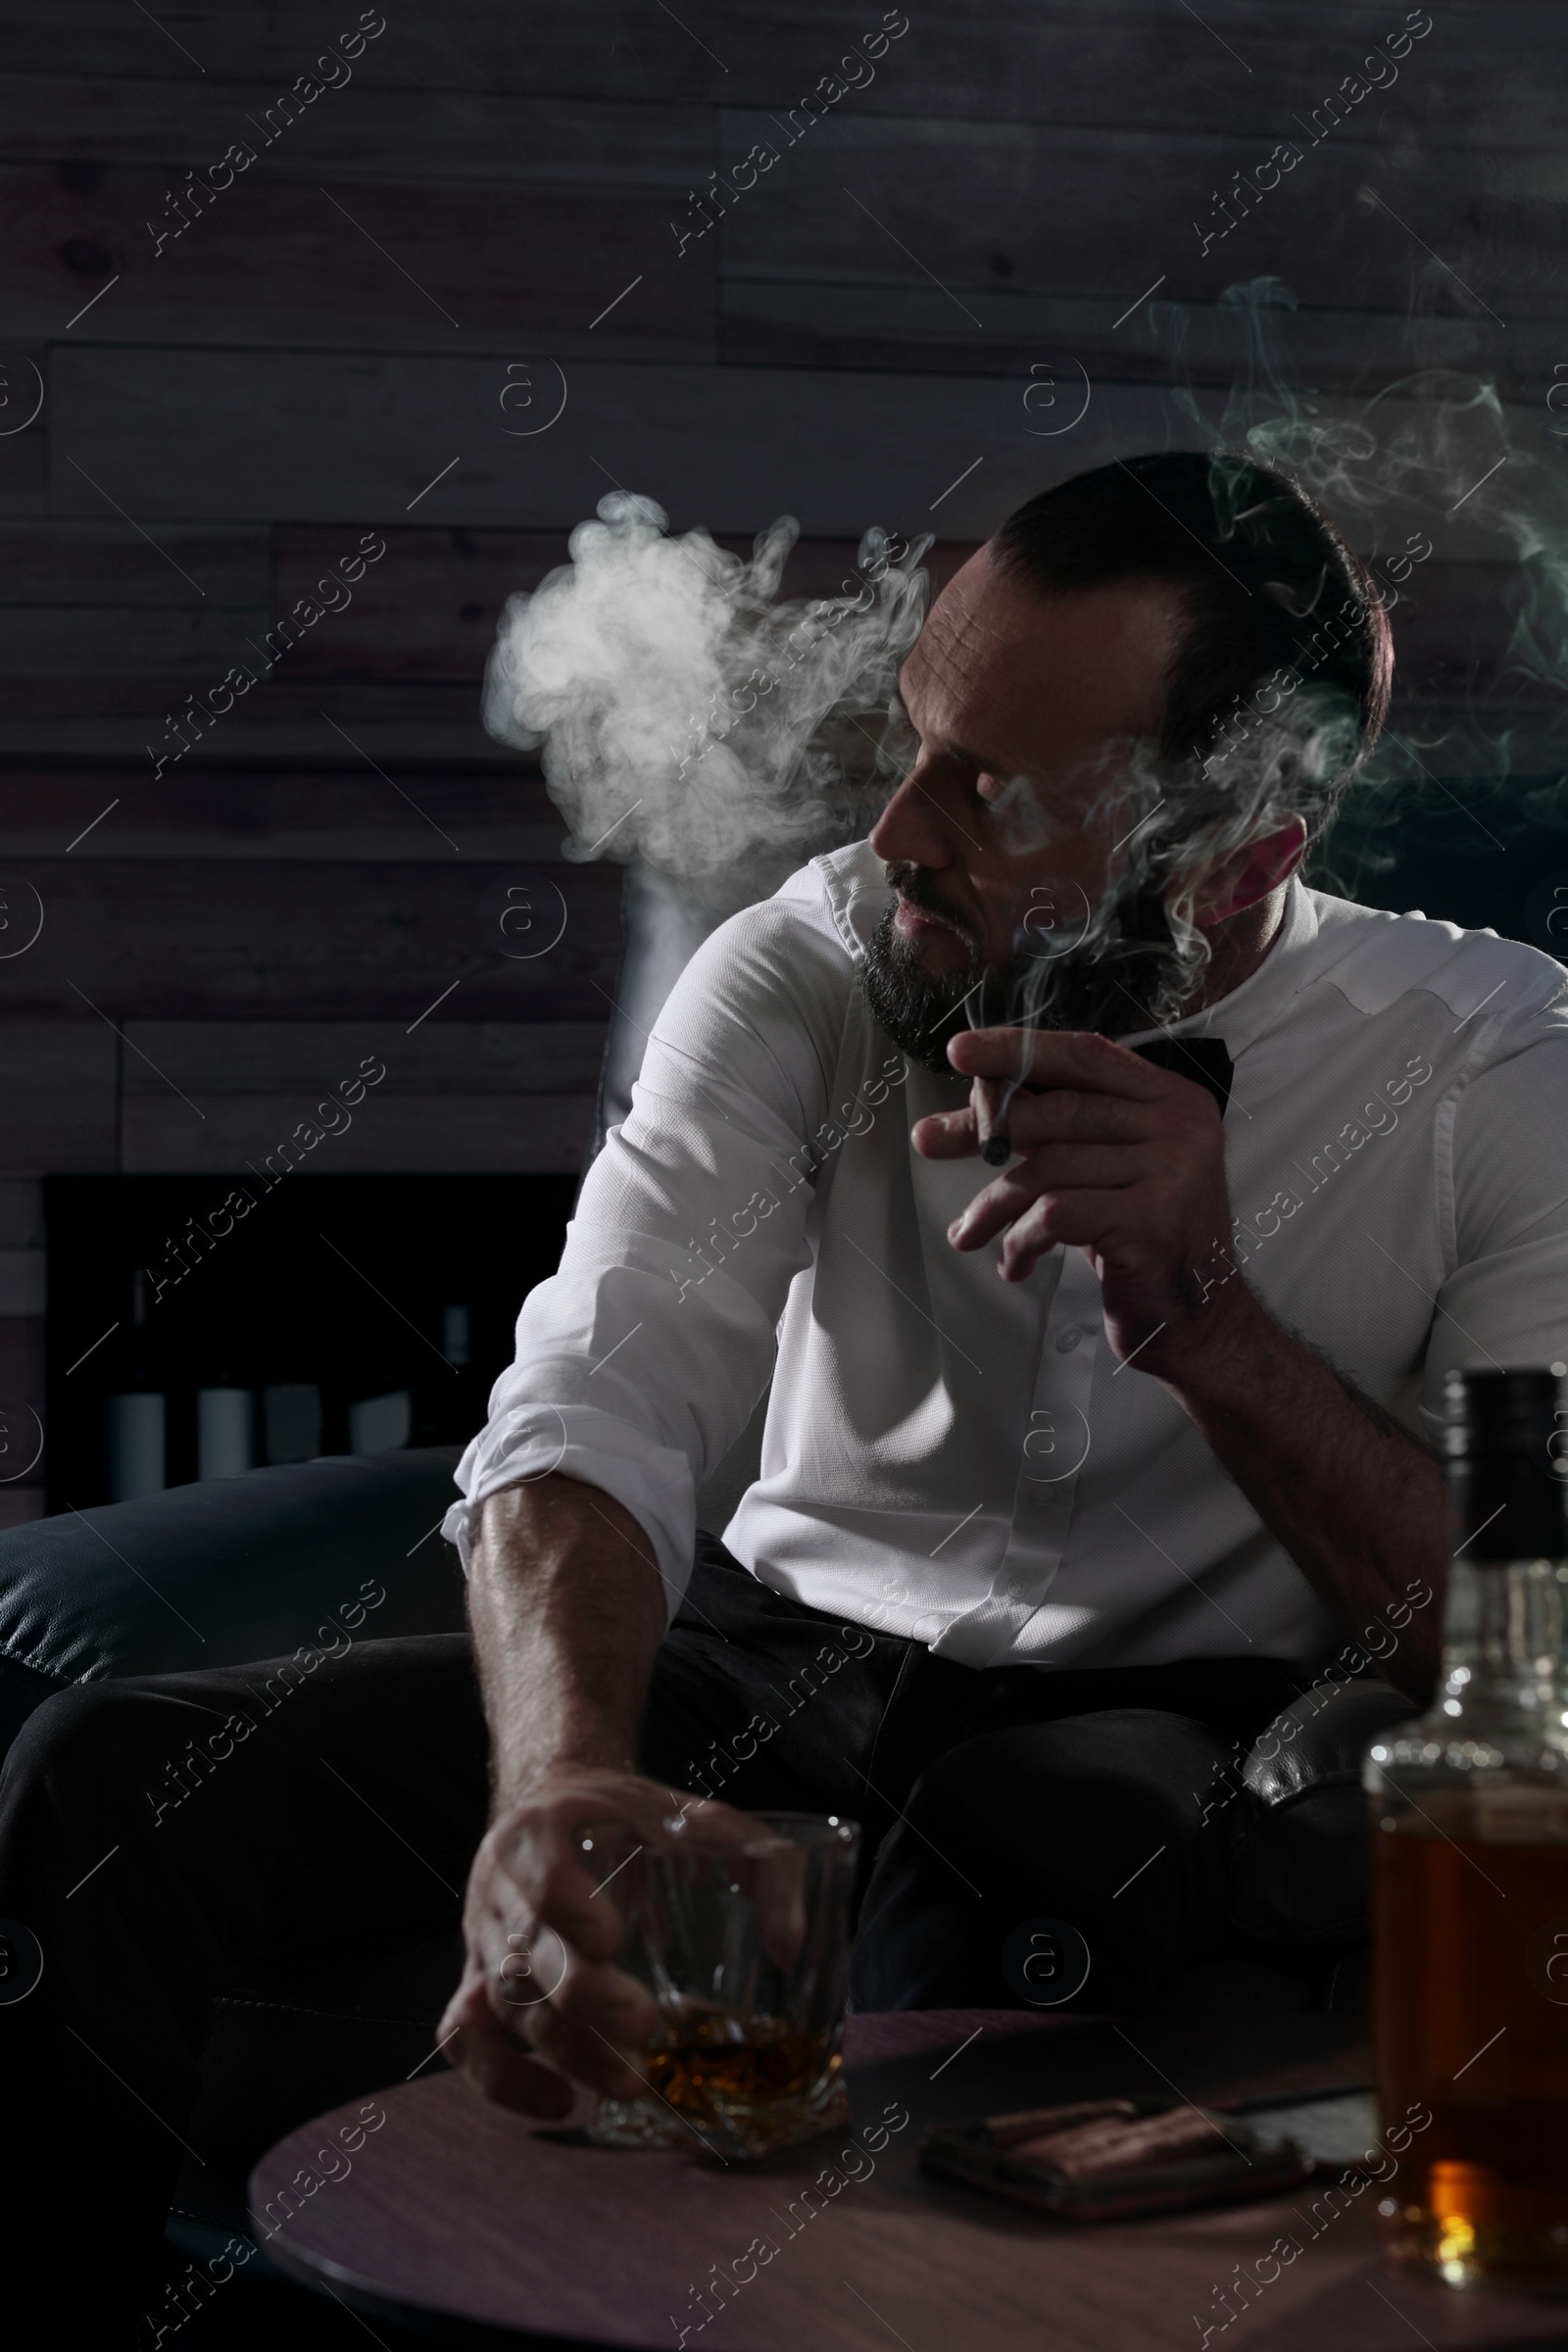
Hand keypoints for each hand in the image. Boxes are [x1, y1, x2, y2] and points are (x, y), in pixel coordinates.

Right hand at [439, 1764, 788, 2118]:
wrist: (559, 1805)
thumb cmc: (633, 1818)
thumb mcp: (703, 1819)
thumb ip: (764, 1868)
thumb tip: (790, 1947)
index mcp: (542, 1829)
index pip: (537, 1867)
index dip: (565, 1904)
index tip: (612, 1939)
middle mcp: (499, 1886)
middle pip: (522, 1950)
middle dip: (581, 1995)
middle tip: (642, 2027)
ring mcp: (482, 1940)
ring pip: (501, 2004)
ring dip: (562, 2050)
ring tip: (626, 2085)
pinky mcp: (476, 1985)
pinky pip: (464, 2040)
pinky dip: (500, 2081)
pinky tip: (561, 2103)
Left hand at [913, 1026, 1256, 1378]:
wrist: (1197, 1318)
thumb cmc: (1140, 1242)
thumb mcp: (1101, 1172)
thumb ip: (1052, 1131)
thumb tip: (966, 1111)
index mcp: (1171, 1099)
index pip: (1085, 1055)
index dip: (1017, 1048)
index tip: (961, 1051)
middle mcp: (1179, 1127)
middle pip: (1058, 1110)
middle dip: (984, 1128)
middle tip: (931, 1142)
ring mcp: (1171, 1173)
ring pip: (1048, 1166)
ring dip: (995, 1203)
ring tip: (970, 1231)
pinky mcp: (1150, 1221)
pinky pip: (1056, 1213)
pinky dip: (1022, 1239)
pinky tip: (1015, 1262)